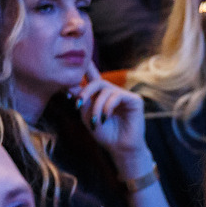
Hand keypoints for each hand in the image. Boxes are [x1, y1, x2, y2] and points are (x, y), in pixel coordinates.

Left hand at [76, 62, 150, 177]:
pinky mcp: (134, 100)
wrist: (120, 149)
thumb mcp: (87, 116)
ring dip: (96, 106)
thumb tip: (70, 84)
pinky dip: (107, 107)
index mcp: (101, 95)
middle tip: (77, 103)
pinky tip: (105, 118)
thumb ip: (81, 100)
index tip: (78, 57)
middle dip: (85, 91)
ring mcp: (125, 95)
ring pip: (105, 90)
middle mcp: (113, 92)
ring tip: (95, 121)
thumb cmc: (104, 134)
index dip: (86, 66)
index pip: (93, 76)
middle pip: (97, 81)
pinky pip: (116, 96)